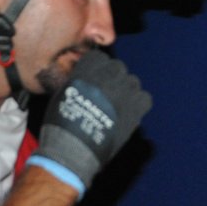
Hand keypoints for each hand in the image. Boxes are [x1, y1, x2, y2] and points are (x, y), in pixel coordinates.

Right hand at [30, 50, 150, 194]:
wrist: (73, 148)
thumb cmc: (61, 124)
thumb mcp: (63, 94)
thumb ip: (78, 81)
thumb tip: (88, 80)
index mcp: (88, 69)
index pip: (99, 57)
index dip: (98, 68)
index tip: (96, 78)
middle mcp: (108, 76)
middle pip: (118, 67)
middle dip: (113, 78)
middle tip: (107, 94)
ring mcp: (124, 91)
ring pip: (133, 81)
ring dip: (126, 90)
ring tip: (117, 106)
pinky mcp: (136, 108)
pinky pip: (144, 98)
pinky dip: (138, 104)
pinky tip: (128, 113)